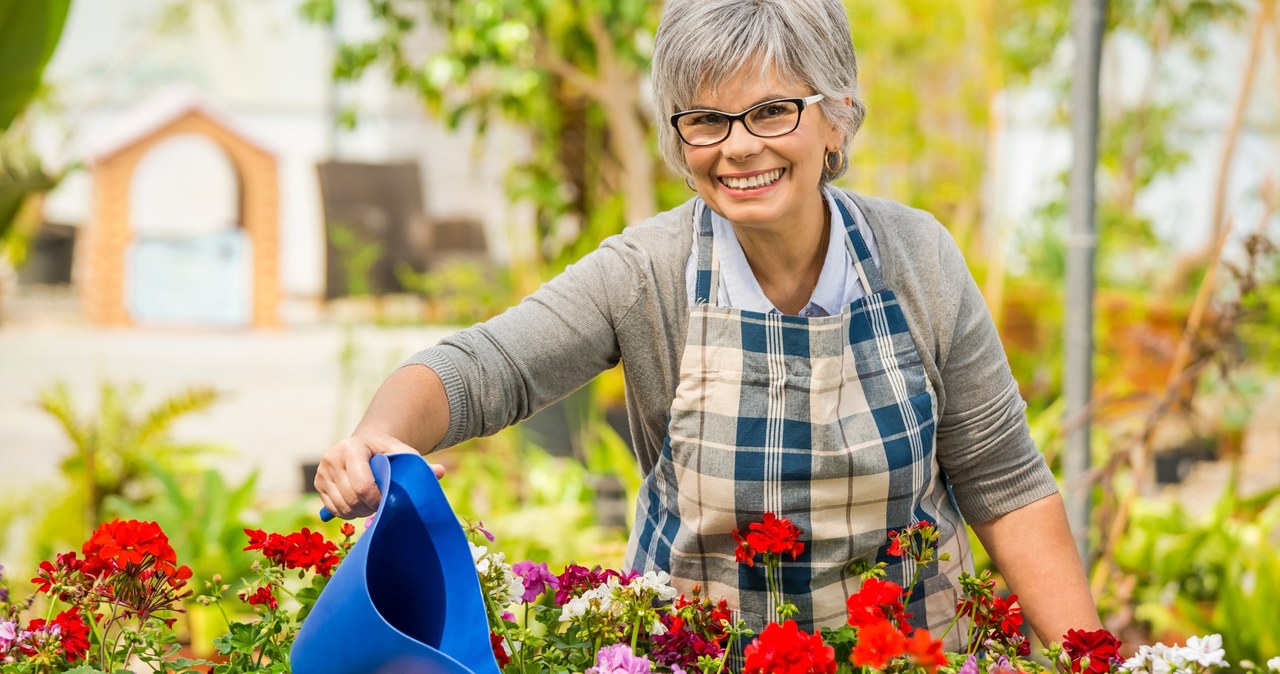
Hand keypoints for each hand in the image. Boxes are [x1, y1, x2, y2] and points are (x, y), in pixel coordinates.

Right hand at [314, 434, 445, 519]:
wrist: (365, 444)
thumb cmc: (386, 451)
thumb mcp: (402, 453)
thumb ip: (418, 464)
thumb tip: (439, 473)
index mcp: (351, 448)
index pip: (363, 486)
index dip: (378, 500)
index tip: (389, 501)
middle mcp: (331, 458)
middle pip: (352, 499)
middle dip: (369, 507)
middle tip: (382, 504)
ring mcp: (321, 471)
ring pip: (341, 507)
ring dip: (359, 511)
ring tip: (371, 502)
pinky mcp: (318, 483)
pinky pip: (332, 509)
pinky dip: (347, 512)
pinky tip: (359, 503)